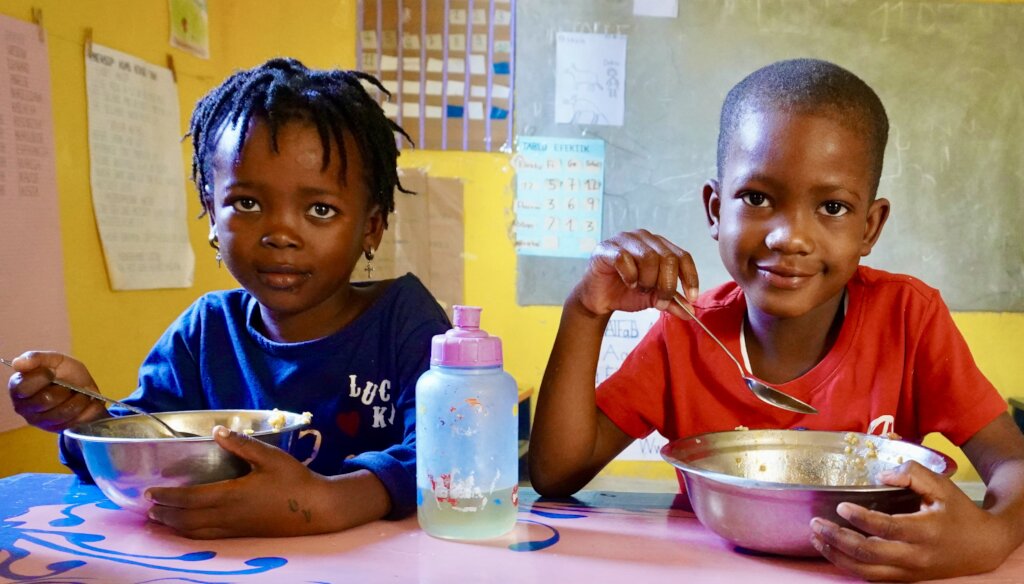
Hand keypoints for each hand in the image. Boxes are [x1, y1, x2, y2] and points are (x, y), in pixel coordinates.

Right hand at [7, 351, 107, 431]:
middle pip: (46, 401)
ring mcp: (40, 421)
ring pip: (62, 414)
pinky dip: (87, 410)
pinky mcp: (57, 429)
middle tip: (70, 384)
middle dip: (64, 389)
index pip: (23, 387)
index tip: (52, 372)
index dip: (42, 378)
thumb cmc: (62, 372)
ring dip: (79, 400)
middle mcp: (25, 408)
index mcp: (18, 388)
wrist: (81, 386)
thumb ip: (36, 358)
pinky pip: (76, 422)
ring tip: (83, 393)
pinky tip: (89, 403)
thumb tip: (17, 363)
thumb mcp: (53, 359)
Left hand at [146, 426, 336, 538]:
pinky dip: (190, 534)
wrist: (316, 510)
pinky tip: (187, 529)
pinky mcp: (242, 534)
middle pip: (186, 519)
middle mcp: (228, 515)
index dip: (167, 496)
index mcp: (231, 495)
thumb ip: (242, 444)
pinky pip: (207, 537)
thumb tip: (218, 430)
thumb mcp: (270, 457)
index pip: (190, 498)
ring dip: (174, 525)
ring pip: (195, 531)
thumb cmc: (294, 480)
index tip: (148, 492)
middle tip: (147, 506)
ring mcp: (234, 528)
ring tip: (158, 520)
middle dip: (164, 513)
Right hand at [573, 230, 698, 318]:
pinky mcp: (607, 248)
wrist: (599, 299)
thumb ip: (672, 301)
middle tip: (659, 300)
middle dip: (666, 285)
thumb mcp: (654, 298)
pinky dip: (630, 276)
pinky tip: (628, 283)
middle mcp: (644, 238)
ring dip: (647, 281)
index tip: (691, 297)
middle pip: (668, 258)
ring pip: (648, 257)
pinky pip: (624, 259)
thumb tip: (691, 310)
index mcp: (659, 246)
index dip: (690, 277)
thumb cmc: (626, 292)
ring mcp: (624, 240)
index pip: (682, 256)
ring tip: (640, 289)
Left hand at [810, 461, 1006, 580]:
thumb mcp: (941, 485)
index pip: (888, 528)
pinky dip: (849, 566)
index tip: (841, 506)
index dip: (861, 519)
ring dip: (837, 556)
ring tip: (816, 537)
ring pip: (867, 571)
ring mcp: (910, 572)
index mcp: (926, 531)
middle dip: (839, 539)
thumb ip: (912, 473)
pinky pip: (872, 577)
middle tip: (817, 523)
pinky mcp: (906, 579)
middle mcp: (916, 556)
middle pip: (870, 554)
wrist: (983, 545)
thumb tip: (882, 474)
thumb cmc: (958, 511)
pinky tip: (832, 551)